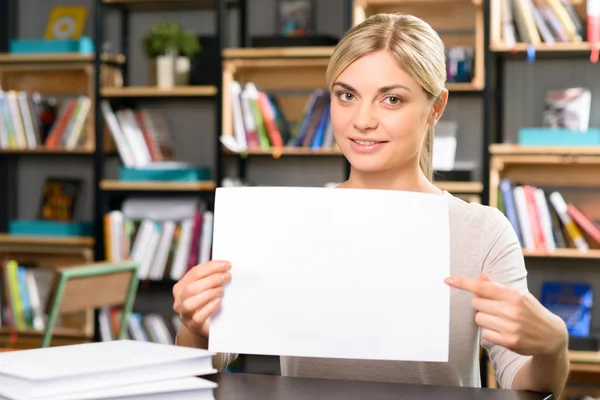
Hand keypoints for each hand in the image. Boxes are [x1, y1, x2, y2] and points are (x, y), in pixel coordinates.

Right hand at [173, 260, 231, 339]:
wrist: (205, 326)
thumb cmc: (207, 303)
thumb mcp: (206, 288)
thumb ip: (210, 278)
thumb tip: (224, 267)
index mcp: (181, 286)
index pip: (194, 273)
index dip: (211, 267)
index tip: (227, 265)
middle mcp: (180, 300)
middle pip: (192, 287)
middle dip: (211, 280)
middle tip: (227, 277)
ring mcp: (184, 314)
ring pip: (190, 302)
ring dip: (208, 294)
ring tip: (221, 290)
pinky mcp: (192, 326)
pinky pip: (197, 317)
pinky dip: (209, 308)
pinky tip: (218, 302)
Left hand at [444, 273, 567, 356]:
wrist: (552, 336)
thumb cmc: (531, 311)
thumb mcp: (519, 295)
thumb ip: (497, 287)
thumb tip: (481, 276)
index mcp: (513, 295)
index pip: (481, 287)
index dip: (463, 283)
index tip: (447, 280)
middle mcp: (511, 310)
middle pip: (476, 303)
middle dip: (480, 305)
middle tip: (494, 308)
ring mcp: (510, 327)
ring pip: (478, 319)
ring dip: (485, 319)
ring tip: (500, 320)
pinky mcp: (509, 342)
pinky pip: (485, 334)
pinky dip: (490, 332)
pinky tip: (503, 331)